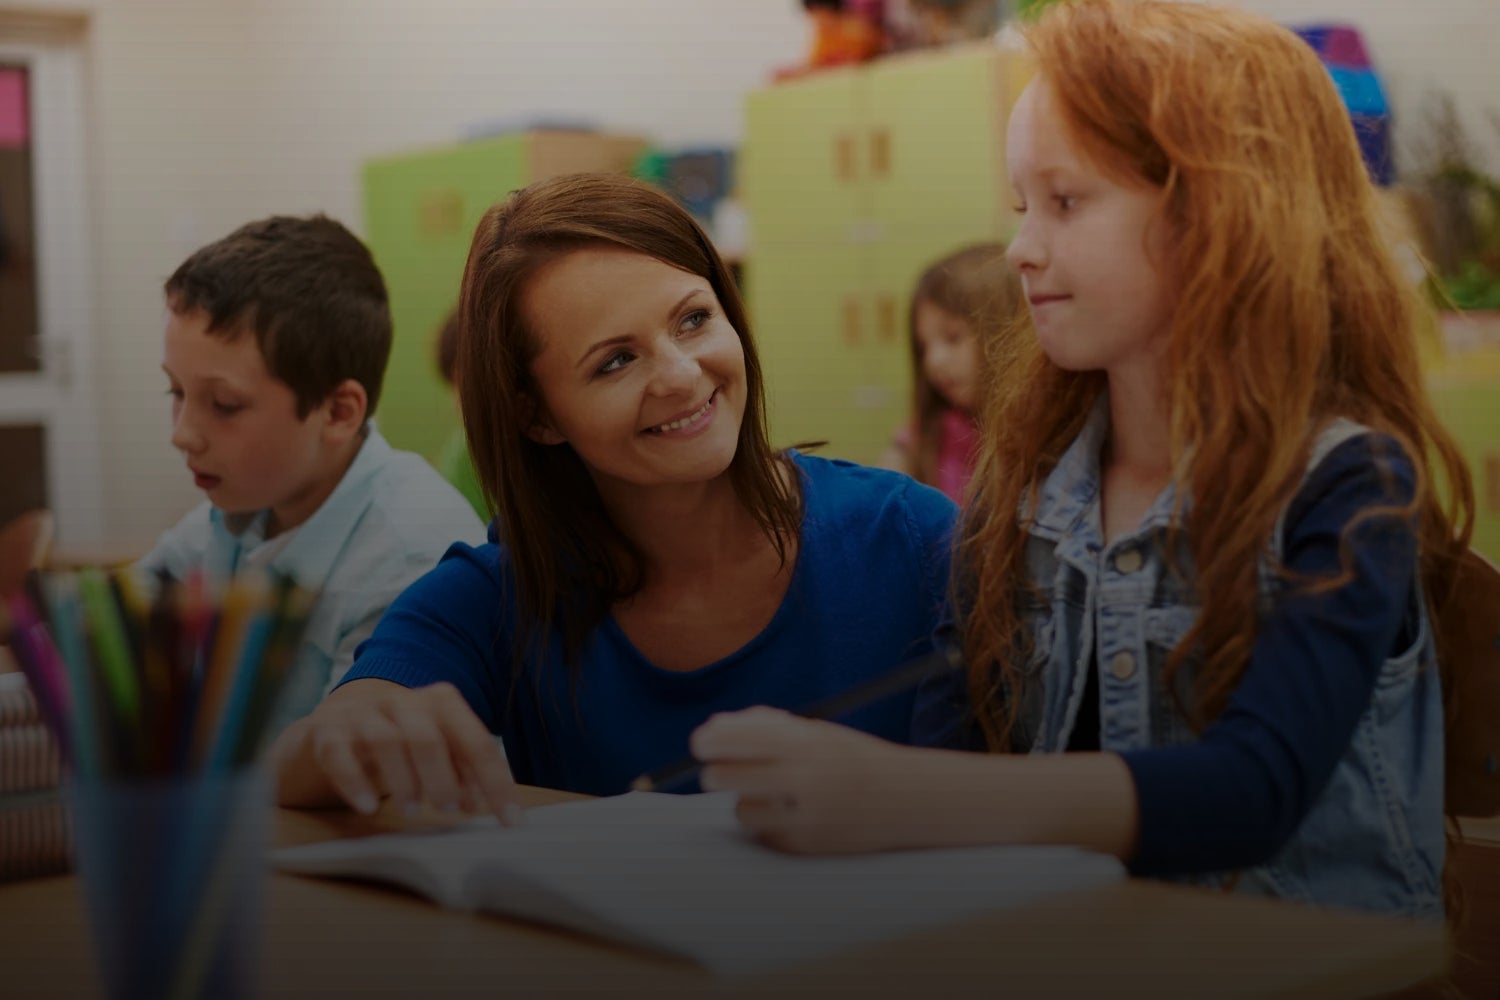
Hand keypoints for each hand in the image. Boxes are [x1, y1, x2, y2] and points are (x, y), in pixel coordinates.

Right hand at [273, 678, 520, 822]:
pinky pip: (338, 753)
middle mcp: (401, 701)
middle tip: (449, 810)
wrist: (324, 733)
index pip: (475, 741)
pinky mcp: (325, 731)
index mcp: (439, 703)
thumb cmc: (392, 747)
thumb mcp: (431, 755)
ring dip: (403, 779)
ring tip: (413, 811)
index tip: (510, 821)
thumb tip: (478, 800)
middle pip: (428, 736)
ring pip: (386, 741)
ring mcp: (360, 713)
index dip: (495, 782)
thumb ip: (459, 772)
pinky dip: (354, 781)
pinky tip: (366, 807)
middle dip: (444, 776)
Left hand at [690, 706, 928, 853]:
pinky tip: (790, 815)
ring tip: (768, 794)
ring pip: (741, 810)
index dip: (710, 740)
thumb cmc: (852, 758)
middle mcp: (804, 777)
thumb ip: (767, 726)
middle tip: (715, 772)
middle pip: (726, 776)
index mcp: (806, 742)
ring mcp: (805, 815)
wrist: (908, 800)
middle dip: (714, 772)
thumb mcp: (818, 732)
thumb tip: (713, 728)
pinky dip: (768, 824)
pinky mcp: (806, 846)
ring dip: (745, 801)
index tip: (700, 742)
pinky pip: (763, 834)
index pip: (738, 738)